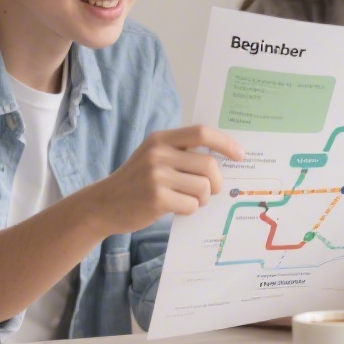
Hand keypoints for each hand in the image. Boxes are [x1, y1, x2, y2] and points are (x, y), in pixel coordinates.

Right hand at [88, 125, 243, 234]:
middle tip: (210, 191)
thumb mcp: (153, 156)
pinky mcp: (156, 199)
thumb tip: (224, 157)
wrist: (103, 204)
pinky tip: (176, 209)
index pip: (202, 133)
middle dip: (216, 182)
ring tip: (188, 200)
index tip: (240, 155)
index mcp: (161, 139)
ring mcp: (156, 176)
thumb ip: (181, 152)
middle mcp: (158, 154)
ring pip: (203, 188)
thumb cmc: (136, 181)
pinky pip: (192, 205)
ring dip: (202, 199)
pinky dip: (190, 210)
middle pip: (208, 165)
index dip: (225, 143)